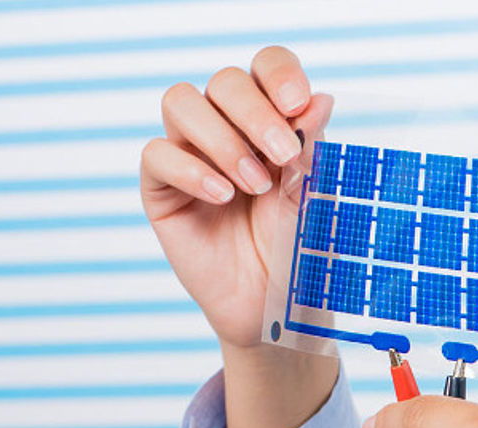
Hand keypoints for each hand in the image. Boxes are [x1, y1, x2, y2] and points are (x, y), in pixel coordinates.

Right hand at [140, 46, 332, 351]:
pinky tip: (222, 197)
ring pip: (181, 103)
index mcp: (271, 121)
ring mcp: (190, 154)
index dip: (278, 73)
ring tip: (254, 185)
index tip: (299, 104)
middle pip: (224, 82)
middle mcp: (227, 129)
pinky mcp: (162, 189)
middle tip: (283, 156)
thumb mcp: (314, 200)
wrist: (276, 308)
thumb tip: (321, 99)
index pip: (265, 69)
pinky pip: (157, 154)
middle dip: (255, 112)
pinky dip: (191, 169)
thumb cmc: (299, 252)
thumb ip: (313, 151)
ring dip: (223, 139)